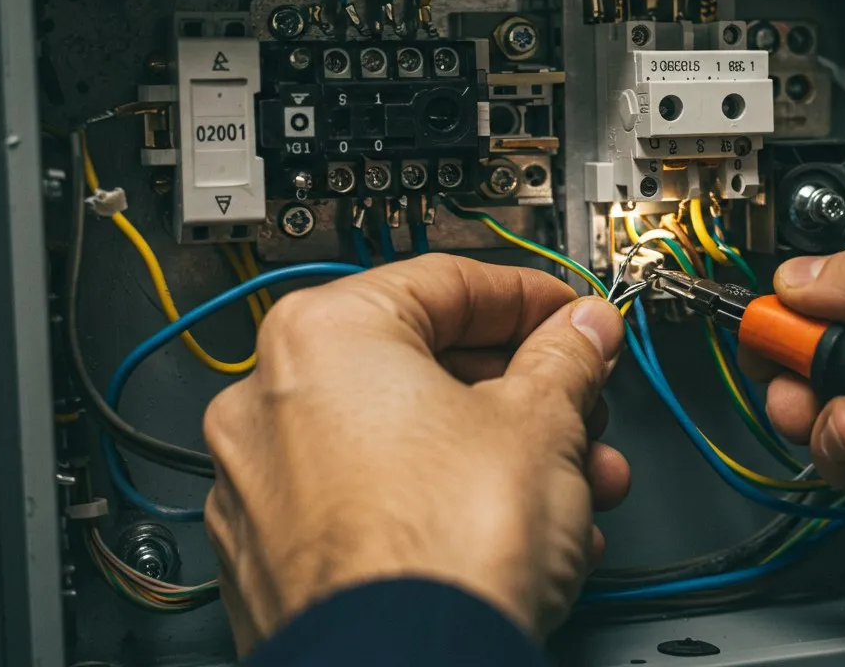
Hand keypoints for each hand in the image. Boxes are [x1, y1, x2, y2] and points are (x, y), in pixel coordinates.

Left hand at [202, 256, 628, 654]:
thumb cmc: (442, 553)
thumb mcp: (542, 423)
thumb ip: (565, 359)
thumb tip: (580, 334)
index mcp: (323, 337)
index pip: (446, 282)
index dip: (530, 299)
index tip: (572, 319)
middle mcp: (270, 403)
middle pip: (424, 367)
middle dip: (524, 393)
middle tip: (580, 405)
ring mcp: (264, 489)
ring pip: (405, 444)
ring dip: (500, 455)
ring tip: (573, 484)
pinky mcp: (276, 562)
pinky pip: (377, 506)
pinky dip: (446, 505)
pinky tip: (518, 531)